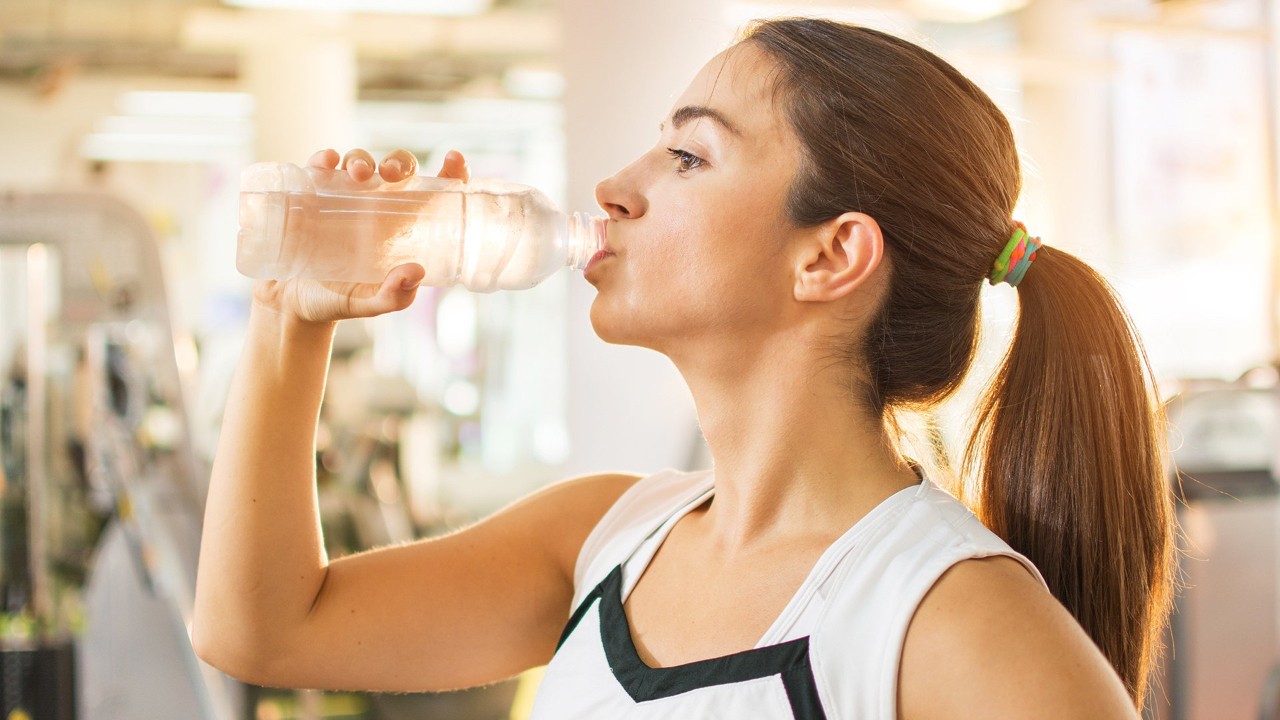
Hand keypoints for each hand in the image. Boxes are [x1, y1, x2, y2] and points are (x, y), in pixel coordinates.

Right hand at [251, 147, 471, 323]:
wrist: (291, 306)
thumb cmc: (338, 302)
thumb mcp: (370, 304)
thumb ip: (394, 295)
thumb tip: (416, 271)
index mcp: (400, 228)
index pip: (433, 192)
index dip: (449, 171)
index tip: (454, 158)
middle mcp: (375, 207)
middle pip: (396, 169)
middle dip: (399, 162)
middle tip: (392, 175)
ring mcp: (342, 198)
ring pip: (359, 163)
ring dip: (361, 159)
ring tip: (358, 174)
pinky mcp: (309, 196)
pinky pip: (318, 168)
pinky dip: (323, 158)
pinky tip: (326, 162)